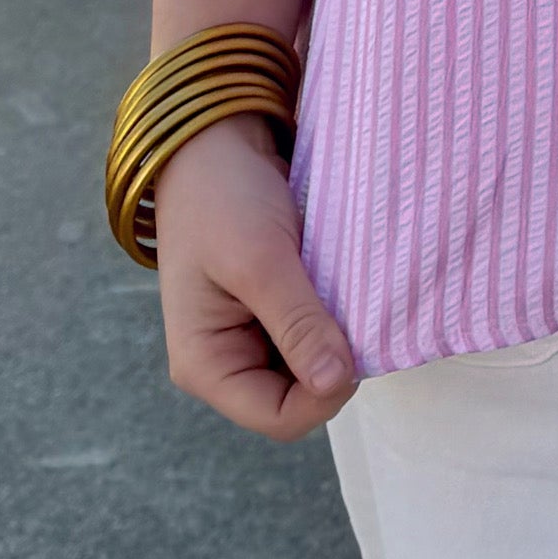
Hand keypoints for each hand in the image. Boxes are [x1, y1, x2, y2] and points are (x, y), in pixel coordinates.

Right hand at [153, 115, 358, 440]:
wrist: (214, 140)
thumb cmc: (222, 197)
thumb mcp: (260, 259)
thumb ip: (297, 323)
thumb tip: (335, 382)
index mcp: (205, 365)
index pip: (281, 419)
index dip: (326, 394)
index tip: (352, 343)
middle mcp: (227, 361)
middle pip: (302, 398)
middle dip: (334, 362)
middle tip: (351, 306)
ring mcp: (252, 337)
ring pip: (315, 366)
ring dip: (339, 336)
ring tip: (345, 289)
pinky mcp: (276, 312)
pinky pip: (317, 334)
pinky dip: (338, 314)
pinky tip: (344, 283)